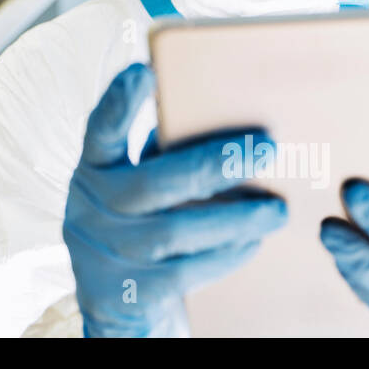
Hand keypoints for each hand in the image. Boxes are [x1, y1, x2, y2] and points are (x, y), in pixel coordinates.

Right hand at [64, 62, 287, 336]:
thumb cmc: (135, 219)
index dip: (118, 101)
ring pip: (175, 232)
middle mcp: (91, 208)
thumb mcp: (132, 180)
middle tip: (267, 147)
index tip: (144, 70)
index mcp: (94, 168)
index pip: (100, 129)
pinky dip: (224, 254)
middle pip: (152, 183)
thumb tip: (220, 112)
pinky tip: (253, 241)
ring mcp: (107, 253)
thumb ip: (160, 153)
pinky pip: (185, 271)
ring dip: (234, 218)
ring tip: (277, 209)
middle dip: (213, 163)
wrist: (109, 297)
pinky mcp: (130, 291)